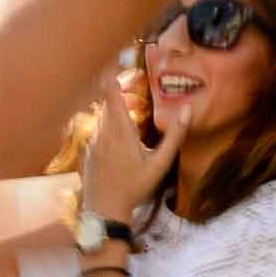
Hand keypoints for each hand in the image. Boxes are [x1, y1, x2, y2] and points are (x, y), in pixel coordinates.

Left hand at [82, 73, 187, 217]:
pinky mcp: (87, 155)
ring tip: (132, 119)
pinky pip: (98, 135)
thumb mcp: (160, 163)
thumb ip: (174, 136)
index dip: (113, 78)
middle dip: (120, 96)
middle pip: (107, 105)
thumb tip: (187, 110)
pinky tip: (120, 147)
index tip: (117, 65)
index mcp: (119, 130)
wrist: (104, 211)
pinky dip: (108, 131)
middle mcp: (102, 132)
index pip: (112, 95)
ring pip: (103, 120)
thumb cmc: (135, 187)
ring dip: (116, 115)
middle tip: (135, 94)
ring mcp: (92, 144)